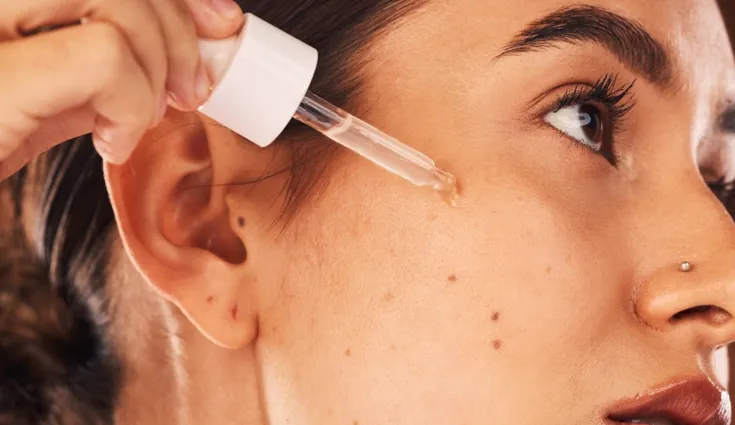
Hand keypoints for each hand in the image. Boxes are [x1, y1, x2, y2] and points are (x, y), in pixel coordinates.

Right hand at [0, 0, 243, 179]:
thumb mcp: (49, 91)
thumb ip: (98, 58)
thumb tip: (182, 45)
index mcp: (13, 3)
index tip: (222, 21)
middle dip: (179, 26)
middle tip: (190, 89)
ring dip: (157, 66)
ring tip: (141, 118)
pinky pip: (101, 55)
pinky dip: (132, 103)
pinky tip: (112, 140)